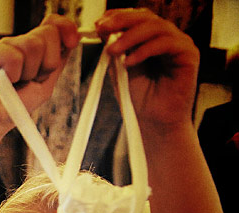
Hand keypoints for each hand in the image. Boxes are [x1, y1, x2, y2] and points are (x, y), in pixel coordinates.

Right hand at [0, 14, 79, 135]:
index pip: (54, 24)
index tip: (72, 42)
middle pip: (48, 33)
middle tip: (32, 79)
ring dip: (28, 72)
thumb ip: (58, 61)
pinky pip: (14, 56)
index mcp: (35, 48)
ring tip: (15, 82)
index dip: (66, 28)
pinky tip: (4, 81)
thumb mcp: (46, 84)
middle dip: (47, 62)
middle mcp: (20, 43)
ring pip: (33, 45)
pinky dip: (13, 74)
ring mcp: (6, 46)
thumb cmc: (15, 106)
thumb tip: (73, 38)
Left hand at [96, 9, 198, 129]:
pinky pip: (166, 43)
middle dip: (121, 20)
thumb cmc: (138, 98)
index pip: (136, 17)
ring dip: (129, 37)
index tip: (97, 24)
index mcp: (151, 38)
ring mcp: (180, 44)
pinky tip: (129, 63)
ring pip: (156, 27)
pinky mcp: (189, 55)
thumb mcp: (120, 68)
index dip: (117, 16)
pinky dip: (145, 50)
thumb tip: (102, 27)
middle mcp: (168, 37)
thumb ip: (114, 48)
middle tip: (101, 28)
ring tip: (112, 52)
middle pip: (146, 17)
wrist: (153, 123)